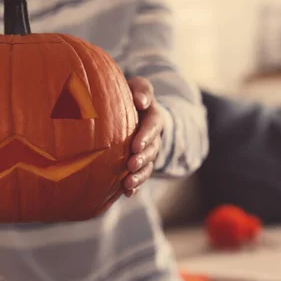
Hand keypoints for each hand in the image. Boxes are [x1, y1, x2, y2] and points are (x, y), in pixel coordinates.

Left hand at [123, 77, 163, 196]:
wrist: (134, 111)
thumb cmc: (132, 96)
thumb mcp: (138, 87)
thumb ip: (141, 90)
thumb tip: (140, 101)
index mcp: (153, 118)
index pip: (153, 126)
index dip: (146, 136)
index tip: (136, 145)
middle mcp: (154, 137)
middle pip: (152, 149)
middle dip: (143, 159)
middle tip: (131, 165)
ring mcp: (148, 153)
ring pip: (148, 166)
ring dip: (139, 176)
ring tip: (128, 184)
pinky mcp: (140, 164)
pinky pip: (140, 176)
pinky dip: (135, 186)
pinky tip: (127, 193)